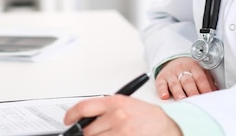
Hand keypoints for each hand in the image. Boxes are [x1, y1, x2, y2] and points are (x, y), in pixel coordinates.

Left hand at [63, 95, 181, 135]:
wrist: (167, 129)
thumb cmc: (149, 118)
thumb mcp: (127, 105)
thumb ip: (106, 109)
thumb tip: (85, 117)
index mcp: (116, 102)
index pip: (83, 107)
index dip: (71, 115)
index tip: (68, 121)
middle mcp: (117, 116)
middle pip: (86, 129)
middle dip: (87, 133)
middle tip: (95, 132)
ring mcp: (121, 132)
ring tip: (110, 134)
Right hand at [156, 57, 217, 99]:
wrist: (173, 60)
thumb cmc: (189, 70)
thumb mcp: (200, 72)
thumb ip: (208, 82)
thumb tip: (218, 93)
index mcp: (194, 66)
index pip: (200, 78)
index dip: (205, 87)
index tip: (208, 96)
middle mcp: (182, 69)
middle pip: (188, 81)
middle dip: (192, 91)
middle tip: (195, 99)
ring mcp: (171, 73)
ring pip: (175, 83)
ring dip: (178, 92)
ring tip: (181, 99)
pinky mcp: (161, 78)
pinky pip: (161, 84)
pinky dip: (162, 90)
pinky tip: (164, 96)